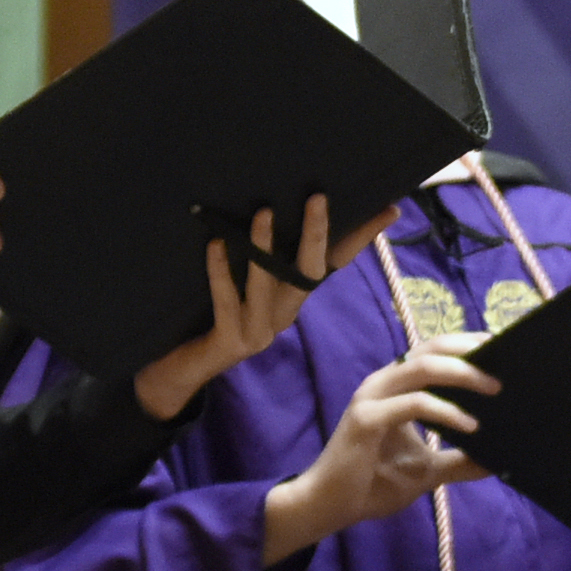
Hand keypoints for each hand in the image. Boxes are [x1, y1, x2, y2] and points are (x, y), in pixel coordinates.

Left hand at [132, 196, 341, 420]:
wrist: (181, 373)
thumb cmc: (210, 320)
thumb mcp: (243, 290)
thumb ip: (260, 263)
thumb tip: (270, 207)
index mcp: (292, 302)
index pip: (334, 265)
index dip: (361, 238)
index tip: (388, 209)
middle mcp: (282, 317)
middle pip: (310, 274)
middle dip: (317, 236)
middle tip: (319, 198)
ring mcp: (258, 332)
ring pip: (268, 286)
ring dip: (265, 248)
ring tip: (263, 213)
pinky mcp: (230, 342)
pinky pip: (227, 302)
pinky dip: (221, 272)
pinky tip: (215, 245)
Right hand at [263, 338, 499, 559]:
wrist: (331, 506)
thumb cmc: (373, 483)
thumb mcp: (427, 470)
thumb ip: (458, 461)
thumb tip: (496, 461)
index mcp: (396, 387)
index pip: (434, 352)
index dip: (466, 345)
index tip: (501, 347)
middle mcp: (383, 383)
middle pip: (431, 348)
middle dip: (470, 350)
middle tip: (505, 360)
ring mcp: (373, 398)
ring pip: (423, 367)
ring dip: (463, 373)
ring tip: (494, 388)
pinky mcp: (367, 419)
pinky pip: (414, 404)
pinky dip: (446, 412)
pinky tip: (470, 425)